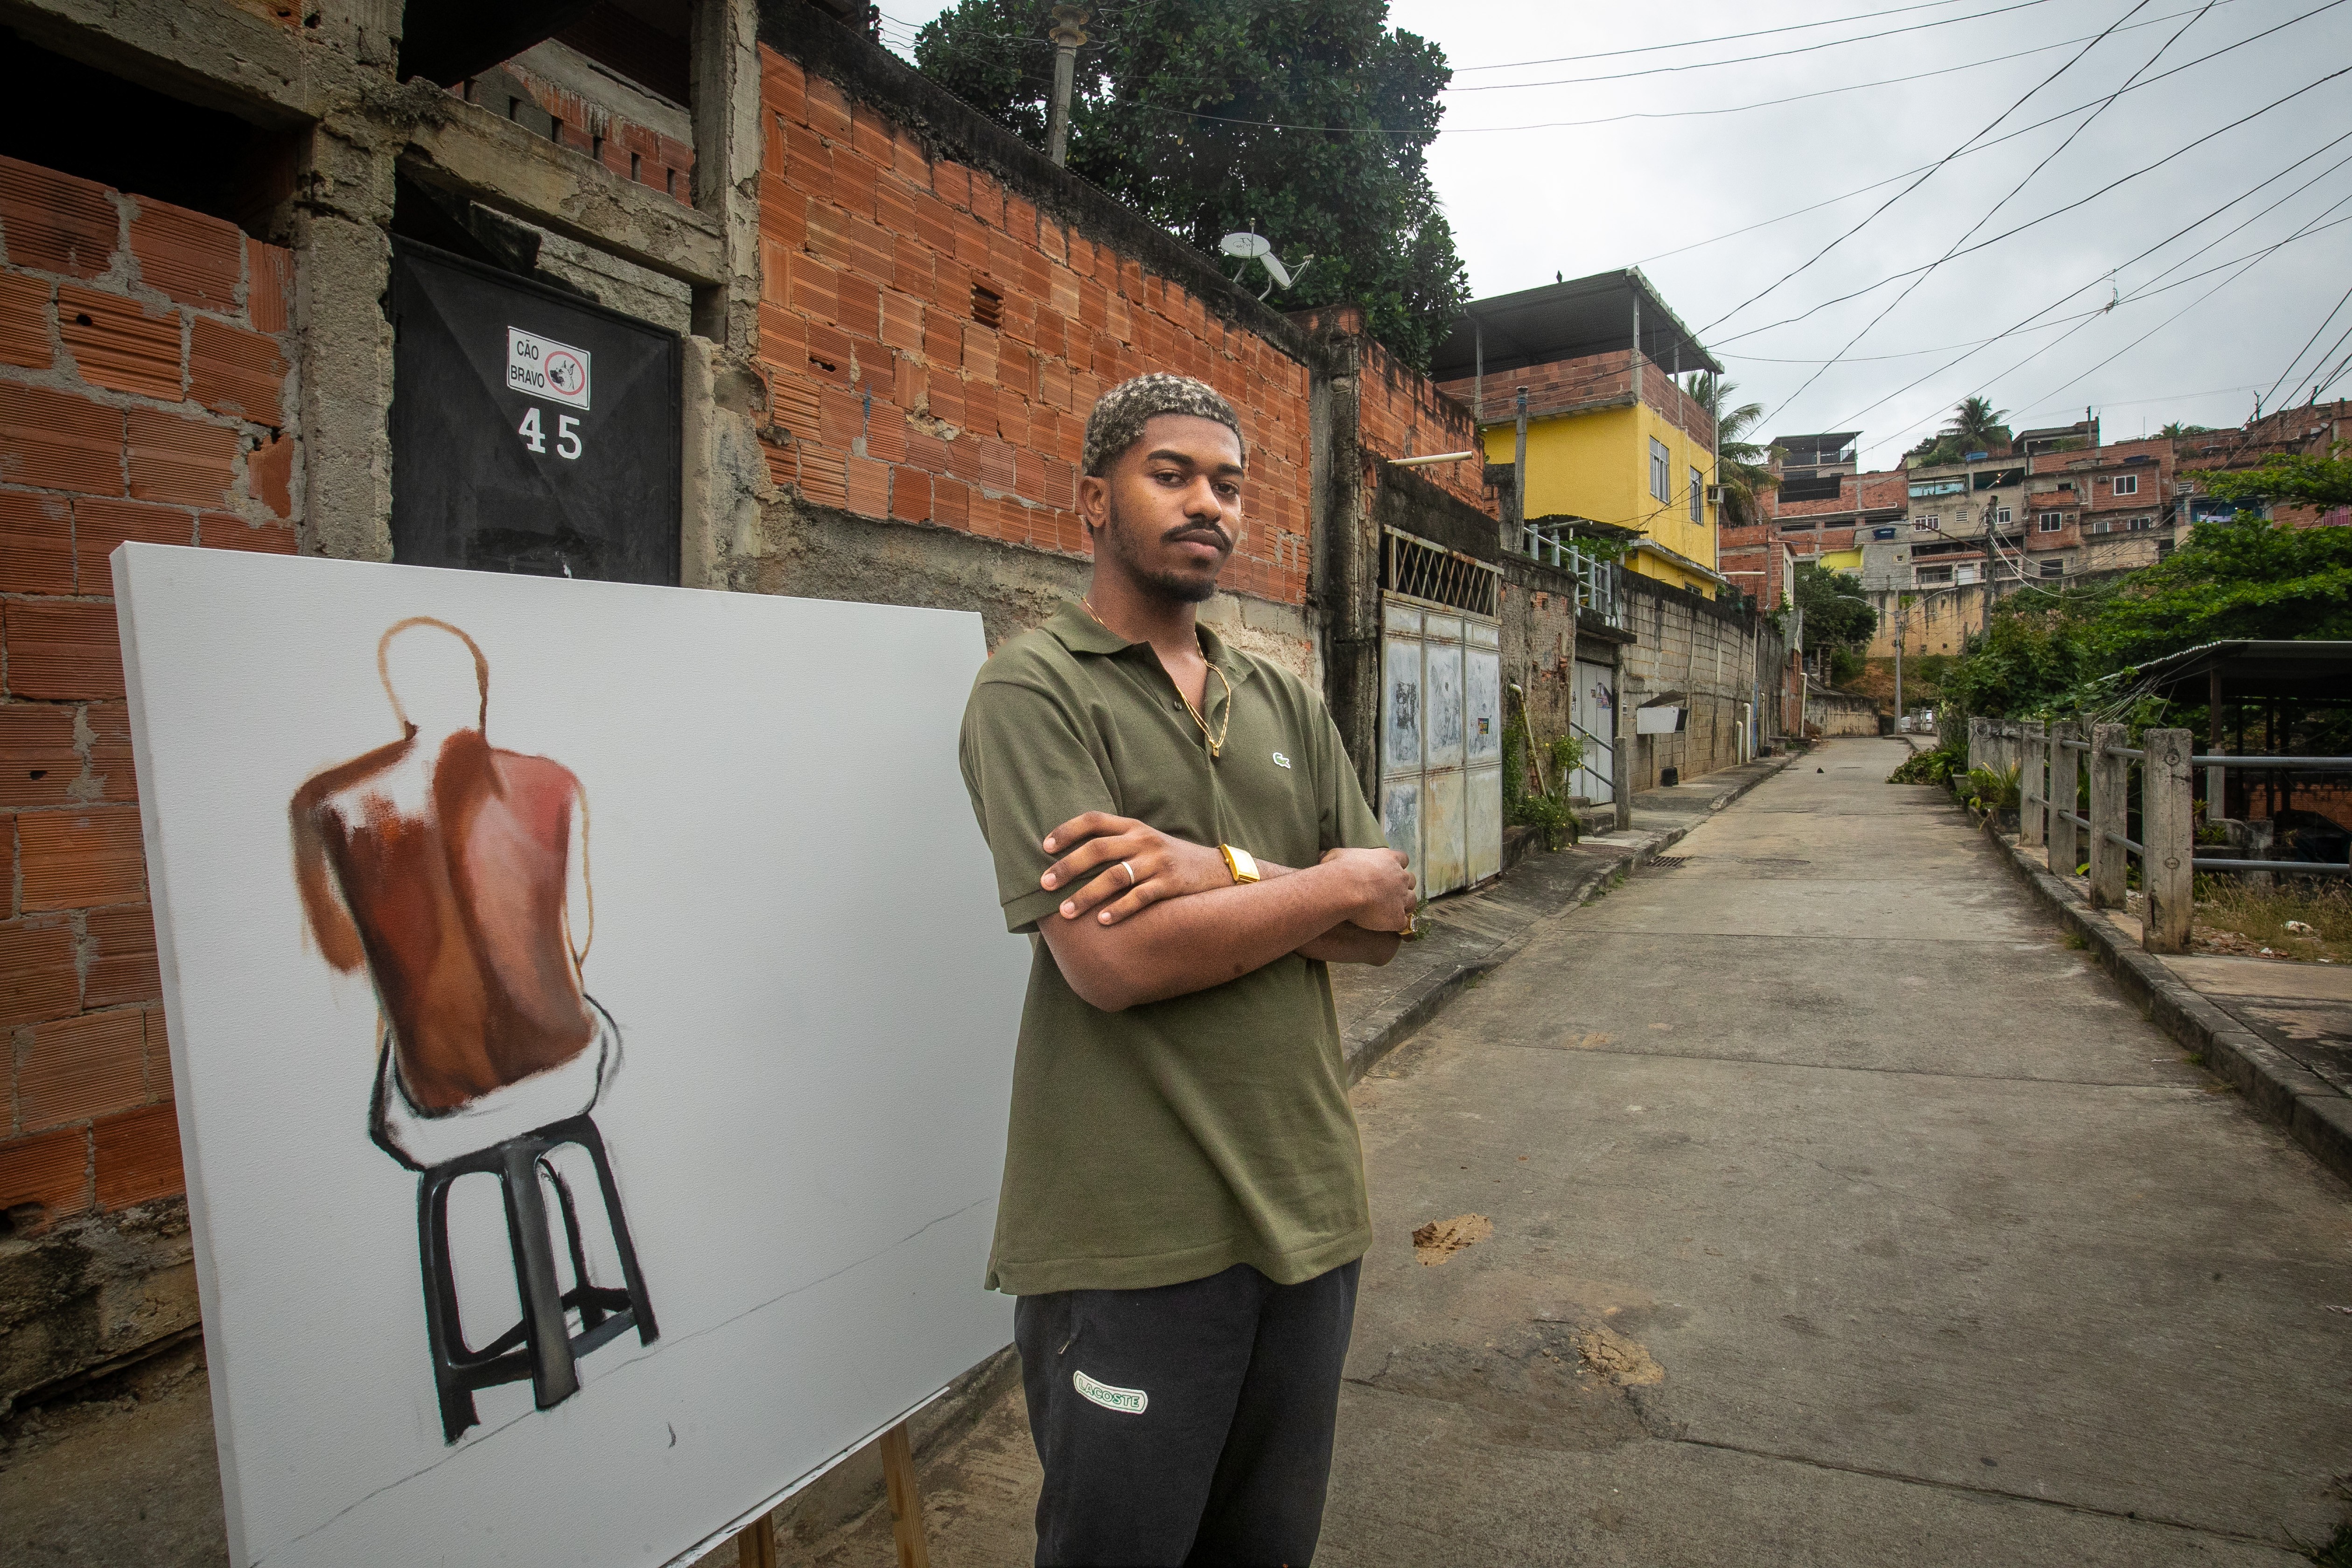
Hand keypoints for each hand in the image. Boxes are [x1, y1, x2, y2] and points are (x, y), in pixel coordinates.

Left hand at [1040, 812, 1232, 924]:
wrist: (1215, 870)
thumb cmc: (1168, 859)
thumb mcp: (1144, 842)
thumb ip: (1115, 844)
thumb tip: (1069, 860)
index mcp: (1133, 827)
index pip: (1094, 820)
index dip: (1067, 831)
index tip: (1044, 847)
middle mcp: (1143, 840)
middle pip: (1098, 849)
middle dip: (1067, 867)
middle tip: (1044, 885)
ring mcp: (1157, 862)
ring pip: (1115, 876)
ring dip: (1086, 895)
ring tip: (1065, 912)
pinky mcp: (1170, 884)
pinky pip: (1140, 897)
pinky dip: (1119, 910)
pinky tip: (1102, 922)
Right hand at [1321, 846, 1415, 933]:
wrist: (1344, 890)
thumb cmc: (1339, 870)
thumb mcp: (1337, 855)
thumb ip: (1340, 856)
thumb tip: (1325, 856)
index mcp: (1389, 859)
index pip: (1403, 859)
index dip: (1398, 866)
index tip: (1390, 871)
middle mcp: (1399, 877)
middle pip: (1411, 880)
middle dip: (1403, 886)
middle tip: (1391, 893)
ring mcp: (1401, 897)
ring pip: (1412, 901)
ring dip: (1404, 905)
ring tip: (1391, 911)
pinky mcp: (1397, 917)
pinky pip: (1403, 922)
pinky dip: (1396, 923)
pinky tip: (1387, 926)